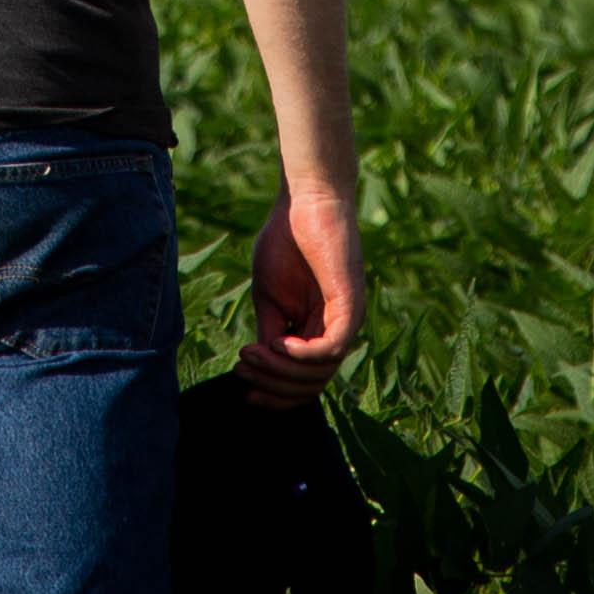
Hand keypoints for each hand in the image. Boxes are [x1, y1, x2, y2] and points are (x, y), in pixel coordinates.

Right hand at [233, 180, 362, 405]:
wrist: (305, 201)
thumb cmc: (286, 241)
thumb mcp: (269, 297)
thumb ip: (269, 331)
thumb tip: (259, 367)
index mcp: (319, 330)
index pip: (305, 380)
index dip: (275, 392)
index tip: (243, 388)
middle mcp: (337, 332)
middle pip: (312, 384)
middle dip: (273, 385)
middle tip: (243, 373)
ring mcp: (347, 321)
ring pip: (319, 372)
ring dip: (280, 371)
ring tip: (252, 355)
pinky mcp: (350, 307)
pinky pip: (329, 349)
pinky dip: (300, 355)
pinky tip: (276, 343)